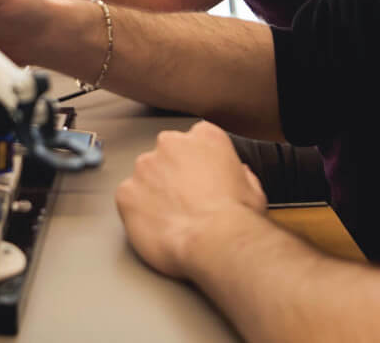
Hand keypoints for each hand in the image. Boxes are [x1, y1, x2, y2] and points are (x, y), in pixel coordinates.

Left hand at [115, 122, 267, 278]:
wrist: (214, 241)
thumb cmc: (236, 218)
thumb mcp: (253, 188)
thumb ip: (238, 172)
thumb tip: (237, 174)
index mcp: (204, 137)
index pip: (196, 139)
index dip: (197, 162)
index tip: (200, 179)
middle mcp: (170, 144)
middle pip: (166, 154)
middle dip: (172, 174)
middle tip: (185, 201)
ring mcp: (144, 166)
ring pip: (145, 176)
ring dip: (154, 192)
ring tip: (173, 218)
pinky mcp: (126, 192)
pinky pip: (128, 199)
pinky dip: (138, 212)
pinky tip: (156, 226)